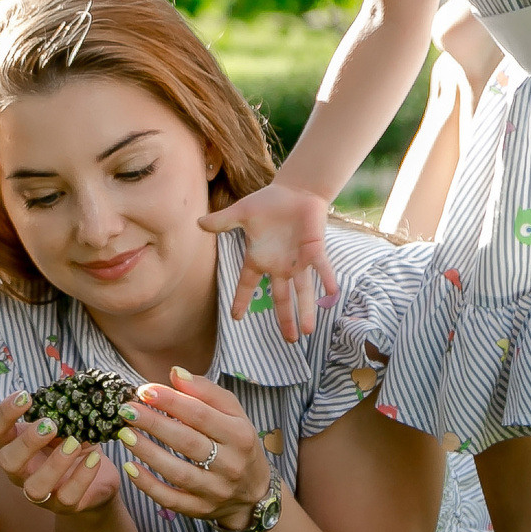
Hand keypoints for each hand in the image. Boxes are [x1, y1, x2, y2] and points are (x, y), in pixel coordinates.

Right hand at [0, 391, 124, 514]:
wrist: (96, 478)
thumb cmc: (71, 444)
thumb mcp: (63, 425)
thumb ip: (59, 412)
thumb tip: (69, 392)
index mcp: (13, 444)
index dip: (4, 412)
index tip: (25, 396)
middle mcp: (20, 470)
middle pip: (7, 461)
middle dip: (27, 442)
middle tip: (49, 424)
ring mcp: (40, 492)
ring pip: (35, 487)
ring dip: (55, 464)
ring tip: (74, 443)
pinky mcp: (63, 506)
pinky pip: (68, 496)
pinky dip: (82, 477)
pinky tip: (94, 458)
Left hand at [116, 368, 272, 531]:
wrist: (253, 493)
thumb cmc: (237, 443)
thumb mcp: (233, 414)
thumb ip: (206, 391)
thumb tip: (175, 373)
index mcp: (239, 435)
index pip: (201, 415)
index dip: (171, 401)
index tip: (145, 390)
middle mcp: (230, 465)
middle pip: (187, 441)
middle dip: (154, 423)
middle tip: (127, 410)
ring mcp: (216, 490)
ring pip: (177, 472)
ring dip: (147, 452)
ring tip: (125, 434)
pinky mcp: (201, 509)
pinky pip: (171, 500)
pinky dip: (148, 485)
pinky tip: (130, 467)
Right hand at [196, 182, 337, 342]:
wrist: (296, 191)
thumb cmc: (269, 202)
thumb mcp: (242, 213)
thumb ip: (223, 222)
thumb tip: (199, 224)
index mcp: (260, 258)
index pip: (248, 283)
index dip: (241, 299)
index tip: (235, 318)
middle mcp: (280, 265)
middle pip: (282, 297)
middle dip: (285, 318)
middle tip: (289, 340)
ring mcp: (298, 260)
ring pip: (302, 290)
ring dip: (305, 309)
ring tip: (307, 331)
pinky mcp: (314, 249)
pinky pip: (321, 268)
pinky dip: (326, 279)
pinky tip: (331, 294)